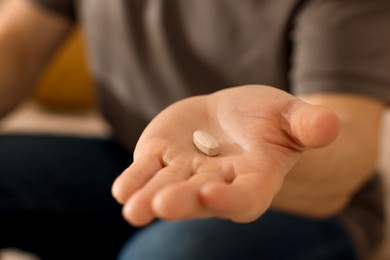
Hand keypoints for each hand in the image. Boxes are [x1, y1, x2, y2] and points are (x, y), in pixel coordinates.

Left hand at [112, 85, 338, 225]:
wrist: (230, 116)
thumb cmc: (267, 118)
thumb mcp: (291, 116)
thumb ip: (308, 124)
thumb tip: (329, 125)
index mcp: (253, 178)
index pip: (245, 196)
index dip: (231, 199)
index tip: (214, 194)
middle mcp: (216, 183)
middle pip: (200, 197)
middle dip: (182, 201)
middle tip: (163, 205)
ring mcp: (185, 173)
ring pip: (166, 188)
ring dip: (149, 198)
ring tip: (133, 208)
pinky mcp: (160, 158)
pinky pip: (146, 172)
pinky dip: (134, 180)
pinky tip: (122, 190)